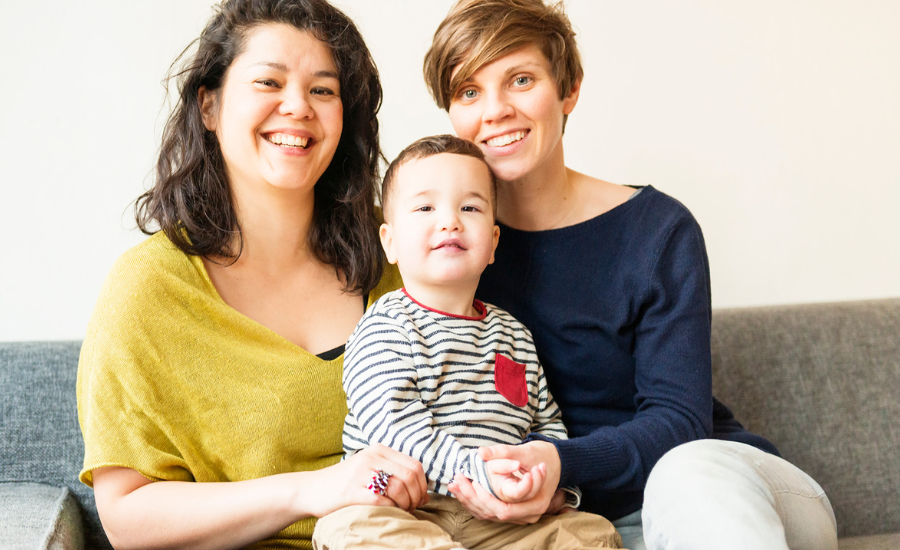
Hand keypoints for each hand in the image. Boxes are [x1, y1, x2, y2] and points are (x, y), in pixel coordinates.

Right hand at [303, 443, 427, 516]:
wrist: (312, 489)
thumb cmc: (345, 483)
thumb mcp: (370, 470)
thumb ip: (396, 475)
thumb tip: (425, 494)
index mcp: (379, 450)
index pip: (414, 465)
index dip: (422, 485)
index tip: (419, 498)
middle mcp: (372, 457)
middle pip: (410, 476)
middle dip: (416, 496)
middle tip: (412, 507)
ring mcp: (361, 473)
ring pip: (399, 488)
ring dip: (405, 504)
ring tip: (401, 511)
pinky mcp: (353, 491)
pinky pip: (382, 500)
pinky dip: (391, 509)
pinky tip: (387, 512)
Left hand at [448, 441, 560, 523]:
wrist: (554, 461)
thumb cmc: (543, 456)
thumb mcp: (526, 452)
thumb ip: (504, 452)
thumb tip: (482, 452)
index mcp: (535, 503)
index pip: (505, 509)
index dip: (486, 498)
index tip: (473, 481)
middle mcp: (528, 514)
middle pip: (494, 513)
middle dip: (472, 498)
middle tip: (457, 480)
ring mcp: (521, 515)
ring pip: (489, 514)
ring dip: (469, 500)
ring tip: (454, 484)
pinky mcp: (513, 510)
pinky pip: (491, 511)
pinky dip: (475, 501)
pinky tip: (460, 489)